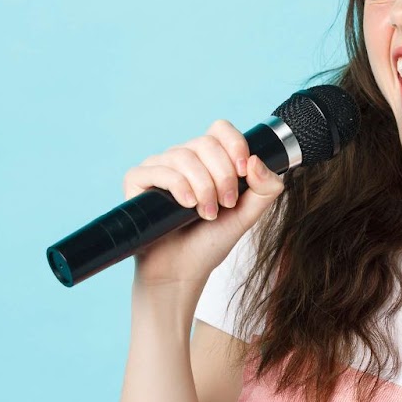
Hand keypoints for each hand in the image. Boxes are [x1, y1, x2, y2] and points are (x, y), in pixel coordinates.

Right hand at [121, 119, 285, 287]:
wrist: (182, 271)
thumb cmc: (210, 241)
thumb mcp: (247, 215)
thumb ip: (265, 189)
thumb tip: (255, 160)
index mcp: (208, 160)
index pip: (220, 129)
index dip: (235, 144)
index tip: (244, 172)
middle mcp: (182, 158)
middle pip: (205, 143)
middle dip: (223, 175)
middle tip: (227, 204)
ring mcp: (158, 167)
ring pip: (183, 155)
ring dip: (203, 186)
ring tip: (207, 213)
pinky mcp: (136, 180)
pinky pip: (157, 169)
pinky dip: (178, 185)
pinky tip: (187, 205)